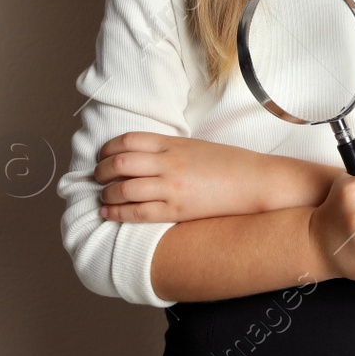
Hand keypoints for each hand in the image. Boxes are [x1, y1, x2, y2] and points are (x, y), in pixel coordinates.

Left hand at [96, 131, 295, 222]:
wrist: (257, 181)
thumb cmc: (230, 164)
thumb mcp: (197, 147)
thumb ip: (169, 149)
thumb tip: (142, 156)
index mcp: (174, 144)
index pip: (128, 141)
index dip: (108, 149)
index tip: (102, 157)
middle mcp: (169, 163)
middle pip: (119, 163)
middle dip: (101, 172)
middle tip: (97, 177)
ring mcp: (172, 187)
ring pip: (123, 189)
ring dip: (106, 194)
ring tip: (103, 198)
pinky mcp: (177, 210)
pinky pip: (137, 212)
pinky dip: (117, 213)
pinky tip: (109, 214)